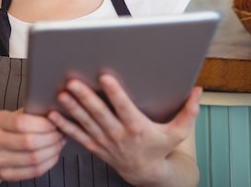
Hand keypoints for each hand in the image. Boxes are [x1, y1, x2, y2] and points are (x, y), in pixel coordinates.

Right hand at [0, 109, 65, 181]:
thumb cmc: (11, 130)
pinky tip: (53, 155)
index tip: (55, 123)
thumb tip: (55, 112)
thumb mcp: (16, 116)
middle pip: (29, 142)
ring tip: (59, 143)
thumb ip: (32, 113)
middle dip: (51, 138)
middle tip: (60, 134)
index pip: (21, 123)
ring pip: (34, 158)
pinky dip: (49, 162)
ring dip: (52, 150)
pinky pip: (34, 171)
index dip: (42, 124)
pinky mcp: (5, 174)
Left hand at [47, 74, 200, 185]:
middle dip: (85, 98)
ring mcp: (105, 141)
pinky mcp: (95, 146)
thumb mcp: (178, 133)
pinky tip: (52, 115)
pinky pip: (77, 136)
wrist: (146, 173)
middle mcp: (119, 134)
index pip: (123, 107)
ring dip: (72, 108)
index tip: (104, 77)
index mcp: (137, 127)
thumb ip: (189, 111)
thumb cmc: (160, 148)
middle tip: (73, 82)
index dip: (114, 92)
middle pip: (100, 114)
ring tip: (61, 93)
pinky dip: (64, 126)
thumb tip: (199, 90)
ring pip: (85, 122)